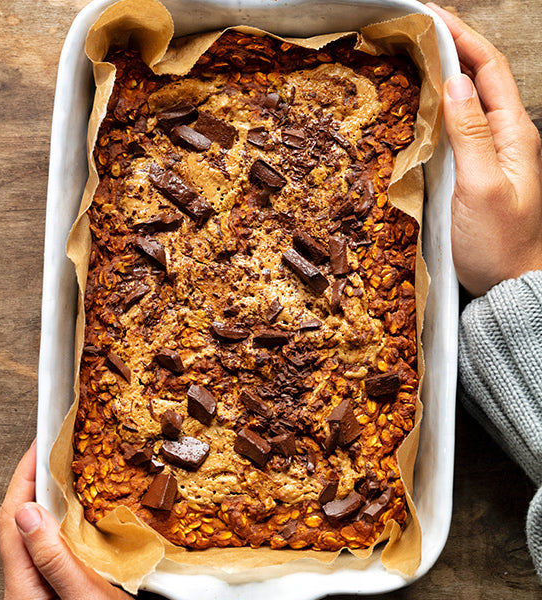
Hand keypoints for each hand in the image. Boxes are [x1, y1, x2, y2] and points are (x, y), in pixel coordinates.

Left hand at [0, 440, 131, 598]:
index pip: (11, 516)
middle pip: (20, 517)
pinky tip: (82, 508)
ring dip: (49, 494)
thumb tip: (28, 512)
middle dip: (34, 478)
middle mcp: (26, 580)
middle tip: (55, 450)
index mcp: (22, 582)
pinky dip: (64, 514)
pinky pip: (54, 539)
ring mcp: (41, 581)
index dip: (22, 476)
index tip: (38, 446)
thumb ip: (52, 559)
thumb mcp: (80, 596)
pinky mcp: (58, 582)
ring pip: (36, 527)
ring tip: (68, 469)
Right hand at [427, 3, 541, 296]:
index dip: (462, 37)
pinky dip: (441, 106)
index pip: (488, 70)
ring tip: (417, 55)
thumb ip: (470, 134)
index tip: (431, 15)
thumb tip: (454, 83)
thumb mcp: (481, 188)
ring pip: (468, 100)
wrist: (507, 284)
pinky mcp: (475, 171)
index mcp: (514, 134)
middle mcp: (506, 138)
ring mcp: (491, 155)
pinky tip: (424, 104)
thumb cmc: (497, 244)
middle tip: (416, 29)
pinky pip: (459, 127)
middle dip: (452, 45)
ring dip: (445, 72)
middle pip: (480, 77)